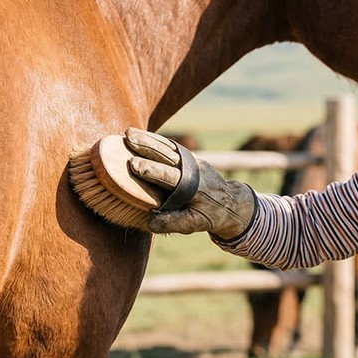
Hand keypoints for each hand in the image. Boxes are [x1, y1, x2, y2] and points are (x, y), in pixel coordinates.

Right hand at [124, 128, 256, 238]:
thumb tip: (150, 222)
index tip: (133, 164)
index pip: (169, 176)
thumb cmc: (209, 215)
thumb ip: (173, 223)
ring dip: (147, 139)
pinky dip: (156, 140)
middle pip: (166, 155)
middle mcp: (192, 169)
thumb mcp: (194, 224)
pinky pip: (171, 146)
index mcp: (192, 186)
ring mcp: (192, 160)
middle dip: (146, 146)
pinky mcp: (189, 157)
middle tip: (127, 140)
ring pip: (168, 147)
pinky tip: (141, 136)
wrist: (230, 201)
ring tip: (128, 133)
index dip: (151, 170)